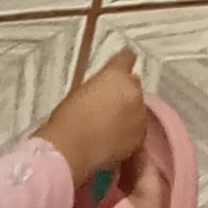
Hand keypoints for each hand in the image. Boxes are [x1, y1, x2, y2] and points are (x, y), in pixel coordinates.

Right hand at [39, 48, 150, 199]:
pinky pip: (137, 128)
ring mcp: (140, 115)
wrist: (71, 149)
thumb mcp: (82, 91)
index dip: (122, 64)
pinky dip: (129, 130)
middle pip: (134, 85)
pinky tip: (113, 138)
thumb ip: (100, 85)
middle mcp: (133, 91)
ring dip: (129, 111)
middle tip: (108, 104)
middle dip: (124, 91)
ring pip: (138, 107)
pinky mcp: (140, 137)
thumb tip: (105, 89)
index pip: (127, 58)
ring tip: (110, 124)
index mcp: (116, 75)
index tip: (119, 68)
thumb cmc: (68, 118)